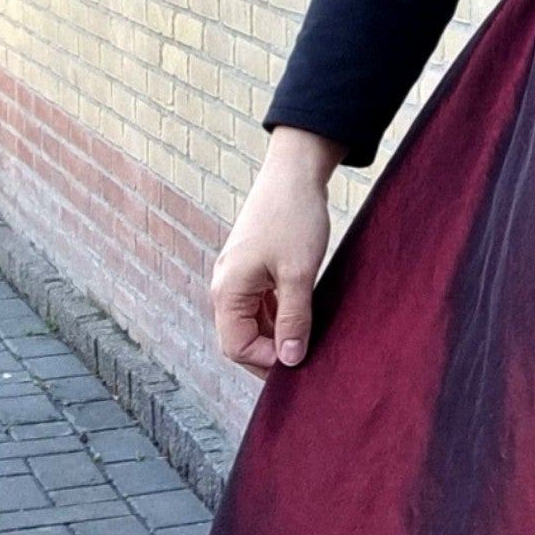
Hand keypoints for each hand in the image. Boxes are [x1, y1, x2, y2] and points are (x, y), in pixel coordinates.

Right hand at [210, 128, 341, 376]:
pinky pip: (260, 304)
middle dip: (270, 352)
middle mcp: (226, 286)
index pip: (236, 348)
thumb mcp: (299, 274)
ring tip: (308, 338)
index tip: (301, 362)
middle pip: (240, 338)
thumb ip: (294, 319)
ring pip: (252, 322)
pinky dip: (279, 315)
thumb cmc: (294, 218)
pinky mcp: (253, 267)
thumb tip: (291, 360)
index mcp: (228, 291)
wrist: (294, 172)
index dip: (266, 362)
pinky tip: (303, 315)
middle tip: (306, 357)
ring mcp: (239, 276)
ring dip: (276, 334)